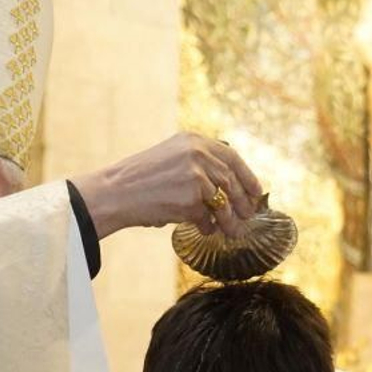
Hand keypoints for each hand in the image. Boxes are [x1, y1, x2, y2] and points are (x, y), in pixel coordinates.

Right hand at [69, 132, 262, 239]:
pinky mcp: (192, 197)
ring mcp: (196, 174)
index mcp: (193, 140)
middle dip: (243, 202)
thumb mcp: (172, 159)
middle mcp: (197, 153)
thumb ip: (199, 166)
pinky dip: (209, 226)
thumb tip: (229, 187)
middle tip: (247, 217)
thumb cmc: (140, 180)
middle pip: (231, 181)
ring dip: (231, 221)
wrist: (115, 192)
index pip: (231, 157)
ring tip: (233, 232)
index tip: (256, 191)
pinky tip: (205, 230)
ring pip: (224, 202)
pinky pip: (208, 217)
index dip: (247, 176)